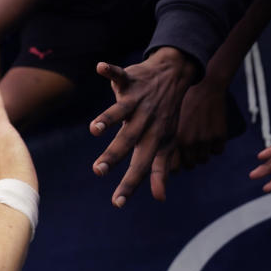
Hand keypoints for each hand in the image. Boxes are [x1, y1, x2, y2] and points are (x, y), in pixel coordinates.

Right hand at [89, 47, 199, 206]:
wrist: (176, 76)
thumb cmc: (166, 115)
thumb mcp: (166, 143)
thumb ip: (159, 170)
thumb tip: (159, 198)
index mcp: (152, 139)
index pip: (141, 166)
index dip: (130, 184)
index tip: (117, 203)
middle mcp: (145, 121)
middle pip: (127, 141)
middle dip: (113, 156)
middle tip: (98, 170)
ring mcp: (137, 100)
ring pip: (121, 111)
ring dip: (108, 119)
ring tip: (94, 129)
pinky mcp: (131, 80)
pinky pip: (120, 75)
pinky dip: (111, 71)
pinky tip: (100, 68)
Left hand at [172, 81, 229, 169]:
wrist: (206, 88)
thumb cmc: (183, 101)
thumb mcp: (168, 119)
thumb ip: (165, 137)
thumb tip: (158, 154)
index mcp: (174, 139)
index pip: (173, 167)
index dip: (174, 164)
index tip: (175, 158)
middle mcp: (189, 142)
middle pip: (190, 165)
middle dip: (188, 159)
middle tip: (188, 149)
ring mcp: (206, 140)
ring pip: (204, 159)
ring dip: (201, 154)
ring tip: (198, 143)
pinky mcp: (220, 136)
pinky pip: (217, 151)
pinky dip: (215, 148)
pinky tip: (210, 139)